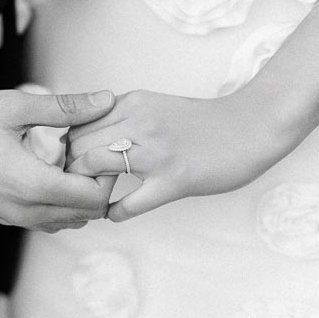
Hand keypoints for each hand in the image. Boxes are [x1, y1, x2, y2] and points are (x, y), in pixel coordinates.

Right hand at [0, 87, 116, 230]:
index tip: (101, 147)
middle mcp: (21, 210)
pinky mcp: (0, 216)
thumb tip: (104, 100)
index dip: (106, 174)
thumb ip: (66, 108)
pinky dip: (57, 204)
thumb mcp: (17, 106)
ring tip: (69, 161)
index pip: (92, 198)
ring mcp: (9, 217)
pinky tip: (50, 171)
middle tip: (90, 152)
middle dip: (96, 186)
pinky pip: (43, 221)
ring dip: (77, 197)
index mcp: (29, 184)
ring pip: (65, 222)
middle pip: (84, 214)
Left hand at [65, 88, 290, 221]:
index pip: (77, 124)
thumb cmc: (204, 122)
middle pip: (78, 146)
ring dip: (87, 190)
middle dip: (70, 171)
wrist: (252, 126)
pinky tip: (114, 214)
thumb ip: (123, 117)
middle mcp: (139, 122)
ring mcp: (156, 152)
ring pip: (95, 167)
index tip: (69, 166)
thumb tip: (88, 136)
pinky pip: (129, 203)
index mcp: (132, 103)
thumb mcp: (156, 106)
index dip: (66, 149)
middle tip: (74, 189)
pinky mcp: (174, 180)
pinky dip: (114, 212)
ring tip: (92, 201)